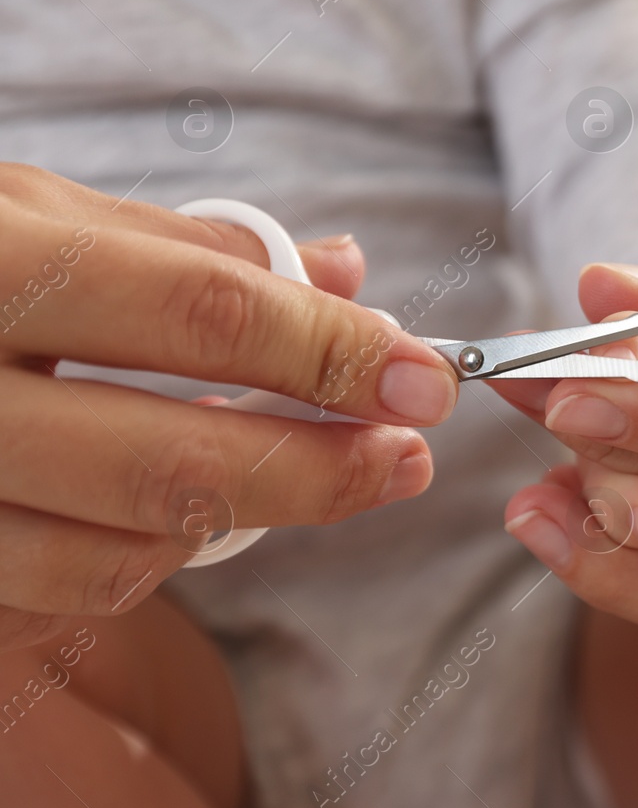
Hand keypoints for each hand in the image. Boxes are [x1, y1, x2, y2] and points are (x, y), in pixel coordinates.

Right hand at [0, 165, 458, 651]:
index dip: (333, 352)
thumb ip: (196, 251)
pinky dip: (148, 560)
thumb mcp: (41, 215)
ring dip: (245, 525)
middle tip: (408, 459)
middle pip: (172, 461)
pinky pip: (58, 592)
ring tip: (316, 477)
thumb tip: (353, 276)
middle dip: (319, 470)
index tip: (425, 378)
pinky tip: (187, 515)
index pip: (202, 312)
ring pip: (119, 551)